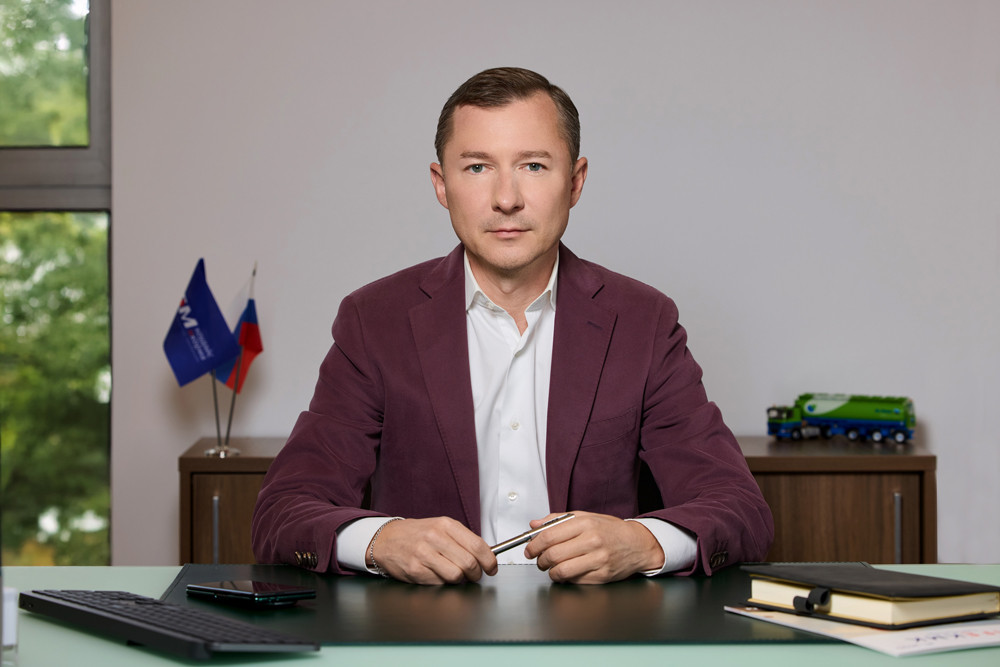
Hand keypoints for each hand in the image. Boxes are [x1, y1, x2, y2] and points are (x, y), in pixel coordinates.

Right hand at [367, 517, 497, 584]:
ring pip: (456, 576)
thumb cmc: (417, 534)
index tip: (491, 567)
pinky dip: (442, 582)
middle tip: (474, 575)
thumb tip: (487, 554)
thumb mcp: (441, 527)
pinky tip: (436, 573)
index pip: (477, 546)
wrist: (386, 539)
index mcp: (446, 525)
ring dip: (459, 579)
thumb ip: (463, 539)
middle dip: (476, 574)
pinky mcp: (415, 569)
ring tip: (454, 573)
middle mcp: (435, 537)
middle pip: (469, 563)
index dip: (489, 560)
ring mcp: (424, 554)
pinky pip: (439, 583)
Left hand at [523, 511, 664, 583]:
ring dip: (550, 572)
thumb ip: (557, 520)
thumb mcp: (586, 517)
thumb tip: (534, 525)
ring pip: (561, 571)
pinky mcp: (602, 576)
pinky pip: (574, 581)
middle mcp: (592, 541)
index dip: (534, 545)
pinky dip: (566, 578)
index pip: (549, 536)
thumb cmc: (611, 530)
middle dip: (540, 560)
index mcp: (585, 524)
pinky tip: (568, 571)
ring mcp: (598, 560)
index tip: (530, 549)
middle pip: (553, 555)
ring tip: (551, 567)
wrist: (638, 544)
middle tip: (539, 560)